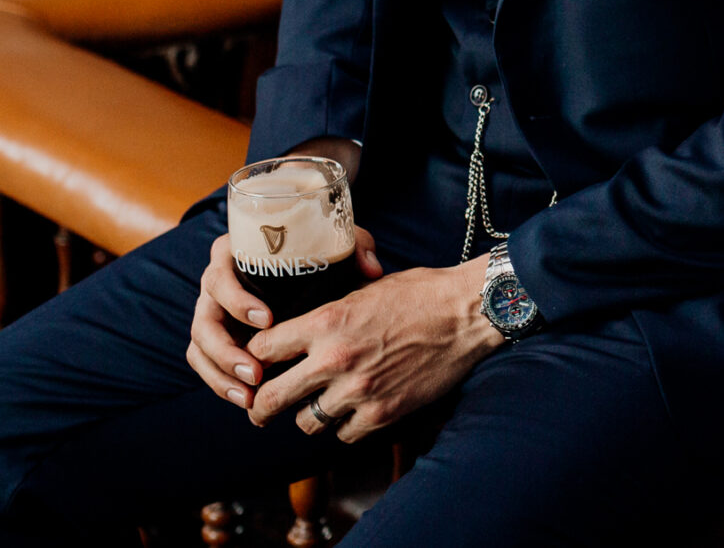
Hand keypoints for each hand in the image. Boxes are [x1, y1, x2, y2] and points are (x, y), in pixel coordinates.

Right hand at [184, 220, 383, 413]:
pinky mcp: (214, 339)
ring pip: (200, 347)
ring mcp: (211, 313)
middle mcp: (216, 283)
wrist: (303, 270)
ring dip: (222, 374)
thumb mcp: (334, 242)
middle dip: (226, 350)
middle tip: (257, 372)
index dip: (238, 300)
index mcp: (234, 254)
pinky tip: (245, 399)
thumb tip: (372, 270)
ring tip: (250, 396)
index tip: (267, 320)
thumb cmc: (317, 251)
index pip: (222, 274)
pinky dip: (222, 384)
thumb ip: (353, 246)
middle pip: (205, 318)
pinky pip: (206, 364)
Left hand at [247, 259, 503, 441]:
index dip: (256, 356)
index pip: (263, 349)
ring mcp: (358, 391)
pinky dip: (346, 425)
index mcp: (326, 320)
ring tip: (319, 405)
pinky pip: (344, 434)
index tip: (258, 363)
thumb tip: (304, 329)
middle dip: (259, 406)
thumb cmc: (420, 292)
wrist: (467, 312)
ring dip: (310, 414)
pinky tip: (356, 410)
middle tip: (258, 409)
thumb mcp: (365, 289)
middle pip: (271, 398)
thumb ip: (330, 313)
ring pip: (306, 422)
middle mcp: (335, 359)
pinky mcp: (382, 413)